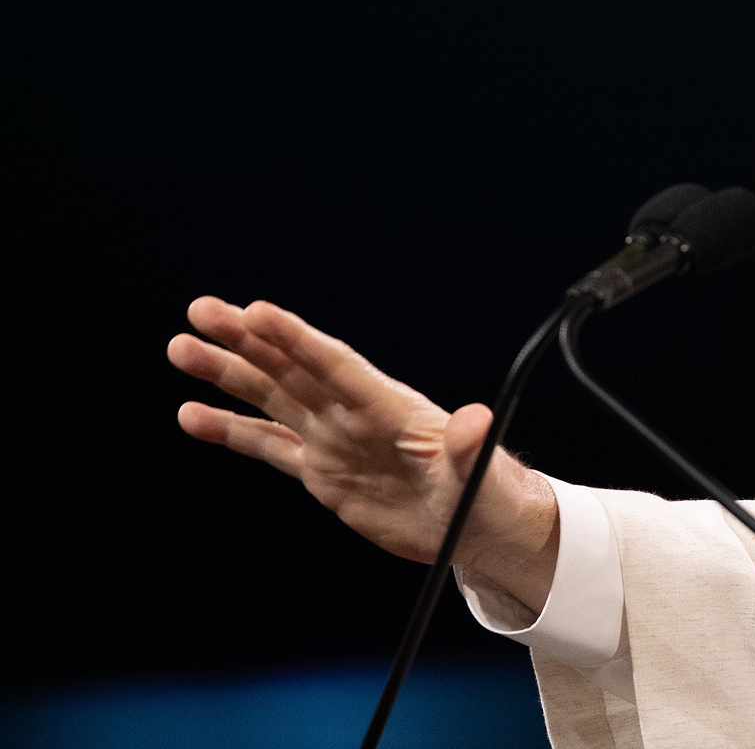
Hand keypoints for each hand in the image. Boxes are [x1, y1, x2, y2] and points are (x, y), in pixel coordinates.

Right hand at [167, 296, 560, 610]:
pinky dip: (229, 430)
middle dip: (245, 340)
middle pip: (292, 369)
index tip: (256, 310)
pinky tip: (191, 414)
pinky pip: (267, 446)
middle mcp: (356, 415)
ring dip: (227, 375)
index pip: (336, 366)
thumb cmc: (488, 497)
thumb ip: (470, 450)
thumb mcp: (480, 478)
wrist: (478, 528)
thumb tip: (475, 422)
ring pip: (271, 398)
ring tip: (181, 349)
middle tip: (199, 311)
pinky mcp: (322, 471)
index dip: (296, 339)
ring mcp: (335, 440)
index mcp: (392, 409)